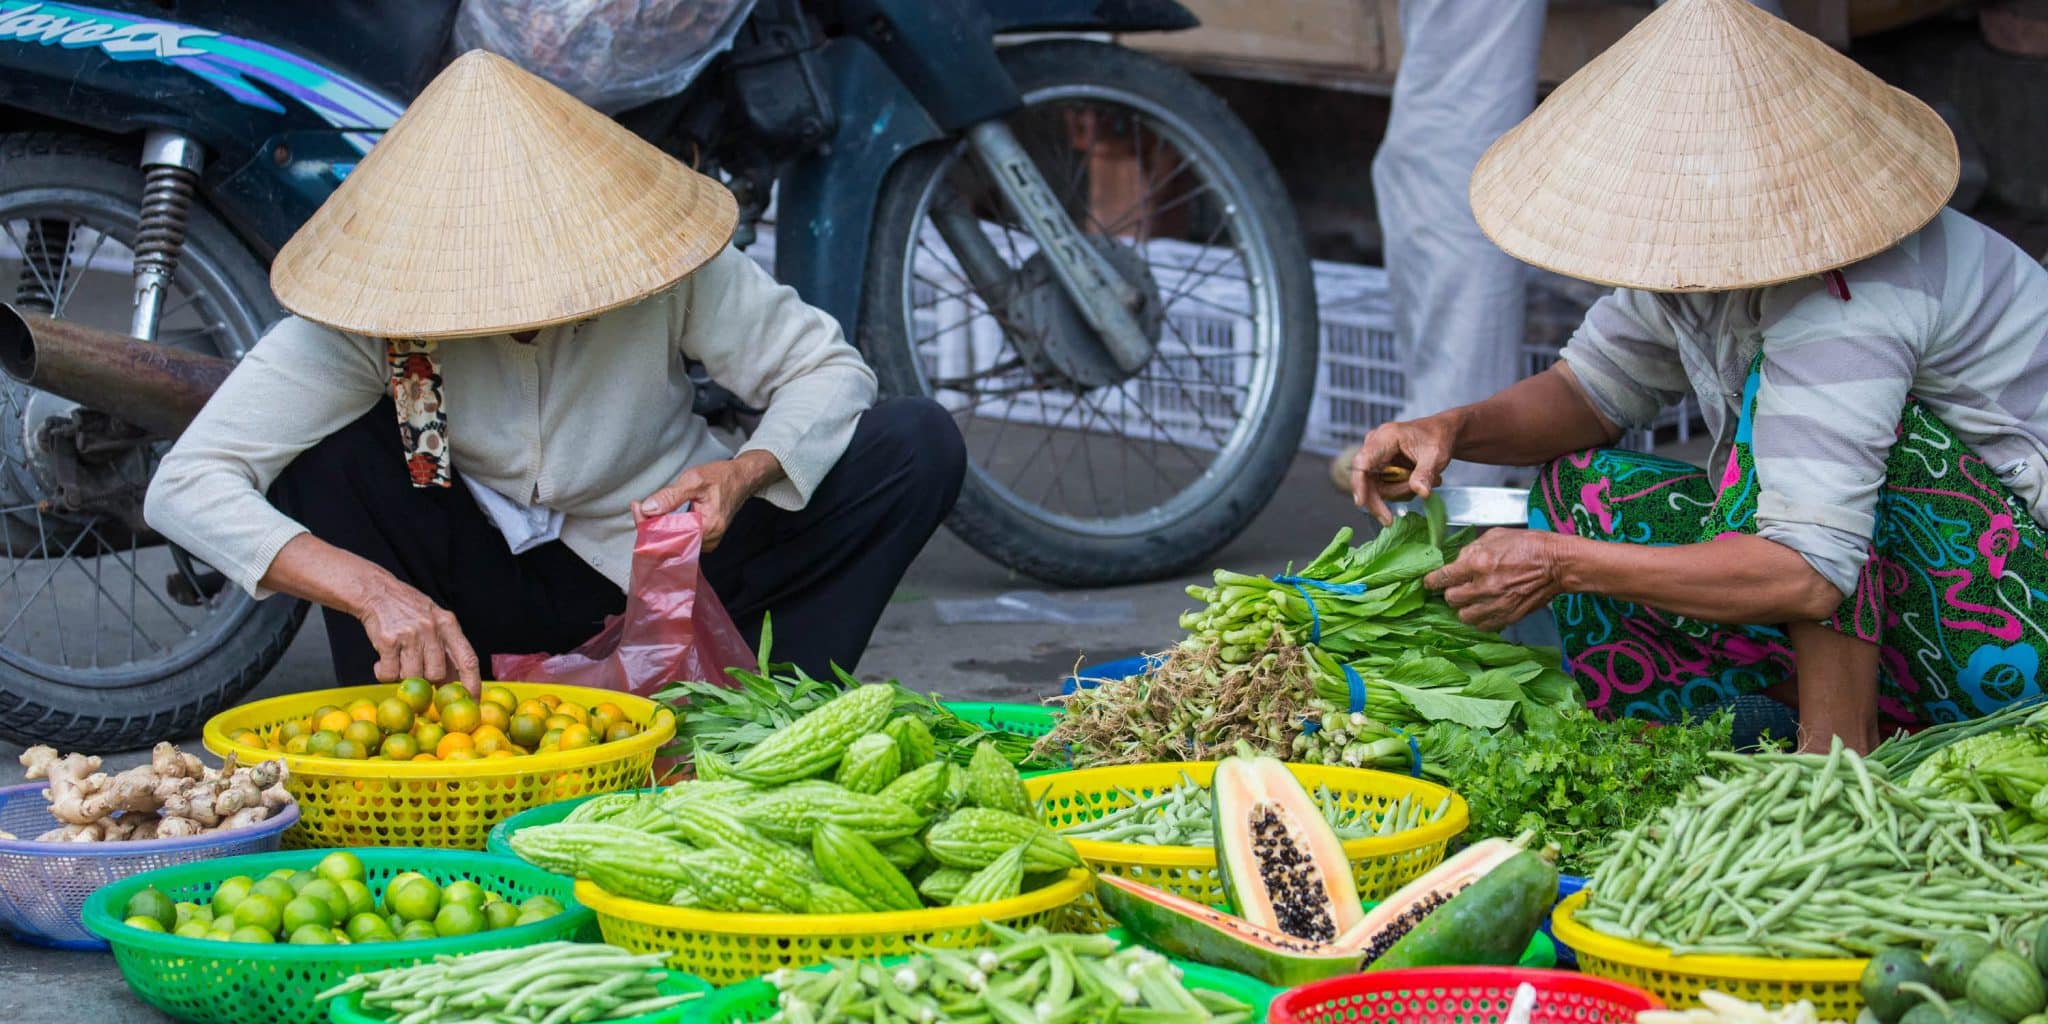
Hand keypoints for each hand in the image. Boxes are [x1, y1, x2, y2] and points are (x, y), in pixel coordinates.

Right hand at [351, 575, 480, 691]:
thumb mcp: (434, 621)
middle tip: (415, 669)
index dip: (472, 684)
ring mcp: (410, 634)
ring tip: (397, 659)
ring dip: (403, 675)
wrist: (375, 591)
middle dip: (427, 679)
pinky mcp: (388, 640)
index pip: (468, 659)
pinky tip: (382, 660)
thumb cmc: (407, 610)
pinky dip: (384, 673)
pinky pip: (389, 674)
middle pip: (437, 674)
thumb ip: (445, 648)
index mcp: (448, 624)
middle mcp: (432, 629)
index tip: (473, 701)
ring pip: (413, 677)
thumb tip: (455, 684)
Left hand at [635, 450, 782, 550]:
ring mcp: (707, 542)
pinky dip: (668, 528)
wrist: (742, 478)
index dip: (650, 525)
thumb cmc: (722, 477)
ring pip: (674, 541)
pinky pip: (681, 538)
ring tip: (645, 512)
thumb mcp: (694, 479)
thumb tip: (648, 508)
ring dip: (658, 528)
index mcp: (708, 527)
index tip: (638, 509)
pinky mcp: (704, 539)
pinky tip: (659, 518)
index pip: (671, 536)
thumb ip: (670, 495)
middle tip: (638, 508)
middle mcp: (709, 540)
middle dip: (651, 526)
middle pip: (671, 542)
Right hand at [1352, 415, 1459, 524]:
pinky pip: (1379, 486)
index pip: (1362, 462)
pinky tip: (1414, 483)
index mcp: (1386, 437)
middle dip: (1378, 500)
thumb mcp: (1436, 455)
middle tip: (1390, 520)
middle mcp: (1374, 445)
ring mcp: (1375, 456)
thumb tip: (1421, 493)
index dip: (1358, 483)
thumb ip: (1425, 473)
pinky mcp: (1378, 466)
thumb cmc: (1437, 438)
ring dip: (1397, 493)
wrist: (1440, 433)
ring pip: (1373, 487)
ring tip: (1424, 483)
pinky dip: (1397, 491)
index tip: (1361, 503)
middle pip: (1364, 479)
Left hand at [1423, 528, 1571, 631]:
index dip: (1432, 581)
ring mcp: (1497, 605)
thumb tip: (1457, 561)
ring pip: (1463, 616)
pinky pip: (1483, 626)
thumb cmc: (1529, 545)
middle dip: (1450, 592)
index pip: (1443, 577)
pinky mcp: (1508, 617)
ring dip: (1464, 608)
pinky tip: (1484, 609)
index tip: (1429, 582)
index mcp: (1479, 563)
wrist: (1558, 564)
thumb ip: (1472, 549)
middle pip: (1451, 599)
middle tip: (1456, 587)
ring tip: (1470, 600)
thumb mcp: (1496, 535)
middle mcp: (1485, 587)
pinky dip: (1479, 619)